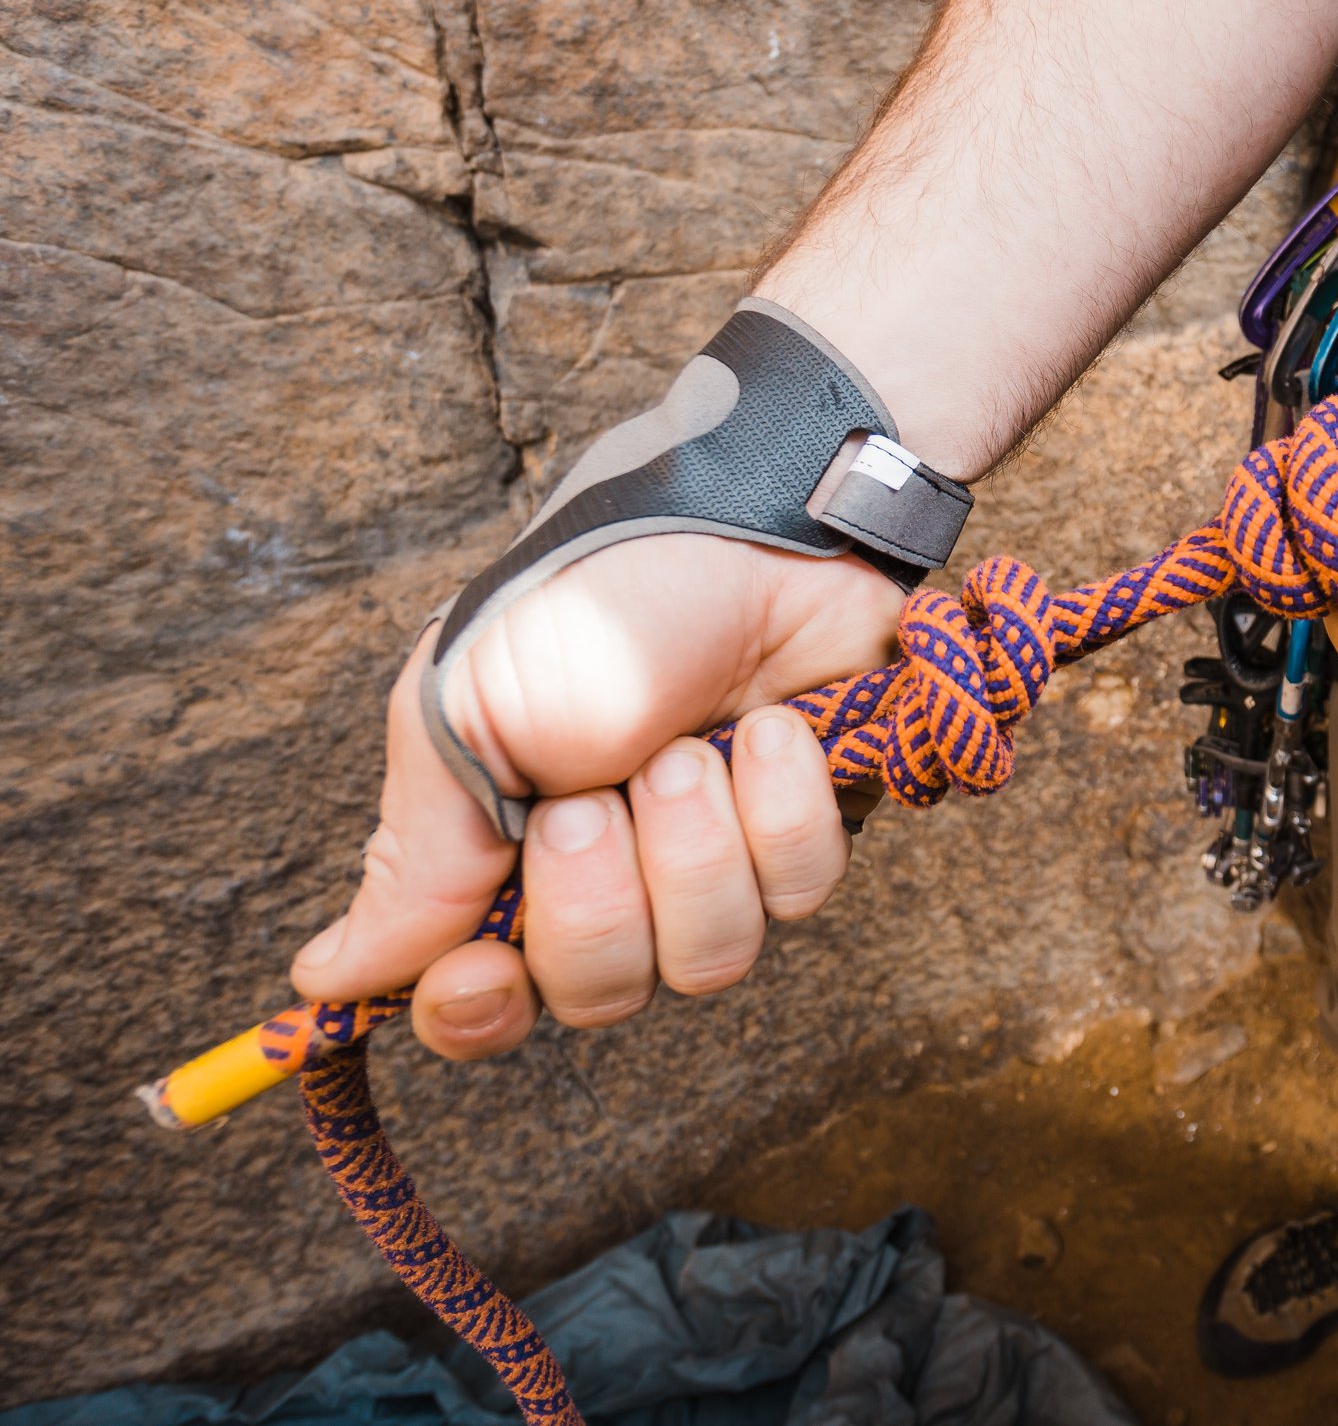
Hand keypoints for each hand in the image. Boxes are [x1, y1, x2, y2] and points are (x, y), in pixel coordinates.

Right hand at [290, 537, 903, 1059]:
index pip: (481, 1007)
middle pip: (597, 995)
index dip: (478, 1011)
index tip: (482, 968)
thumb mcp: (464, 711)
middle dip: (596, 900)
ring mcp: (716, 862)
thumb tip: (327, 983)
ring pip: (708, 961)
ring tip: (689, 747)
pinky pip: (799, 890)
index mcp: (506, 855)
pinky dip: (779, 807)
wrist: (747, 527)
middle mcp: (611, 878)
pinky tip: (767, 731)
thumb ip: (416, 857)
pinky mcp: (809, 833)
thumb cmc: (592, 600)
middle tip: (593, 799)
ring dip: (691, 847)